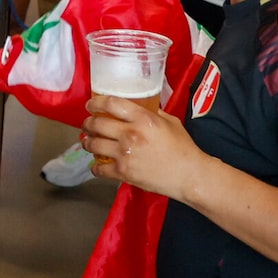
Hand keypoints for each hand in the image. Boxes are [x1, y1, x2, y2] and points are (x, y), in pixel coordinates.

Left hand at [82, 93, 207, 199]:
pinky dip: (95, 167)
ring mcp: (124, 154)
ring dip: (87, 142)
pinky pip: (99, 169)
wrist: (189, 175)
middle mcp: (131, 134)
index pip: (111, 104)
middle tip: (87, 124)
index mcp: (143, 119)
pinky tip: (97, 166)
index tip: (90, 105)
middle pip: (97, 124)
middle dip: (88, 123)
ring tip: (88, 141)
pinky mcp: (123, 172)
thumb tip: (140, 105)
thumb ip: (152, 112)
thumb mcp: (170, 122)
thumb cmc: (183, 148)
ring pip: (93, 145)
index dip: (96, 103)